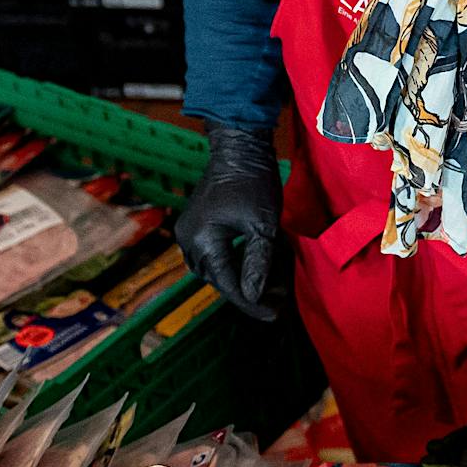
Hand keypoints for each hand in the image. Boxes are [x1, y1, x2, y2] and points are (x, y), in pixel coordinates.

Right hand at [173, 124, 281, 320]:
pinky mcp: (194, 225)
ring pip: (214, 269)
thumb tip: (254, 295)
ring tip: (270, 288)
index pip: (228, 283)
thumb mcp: (263, 226)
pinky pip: (211, 254)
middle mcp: (188, 240)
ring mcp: (188, 232)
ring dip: (240, 278)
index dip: (251, 303)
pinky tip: (253, 267)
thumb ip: (258, 262)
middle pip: (219, 278)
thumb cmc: (254, 184)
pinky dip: (232, 263)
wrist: (238, 150)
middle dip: (249, 291)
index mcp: (203, 241)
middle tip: (278, 303)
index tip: (273, 316)